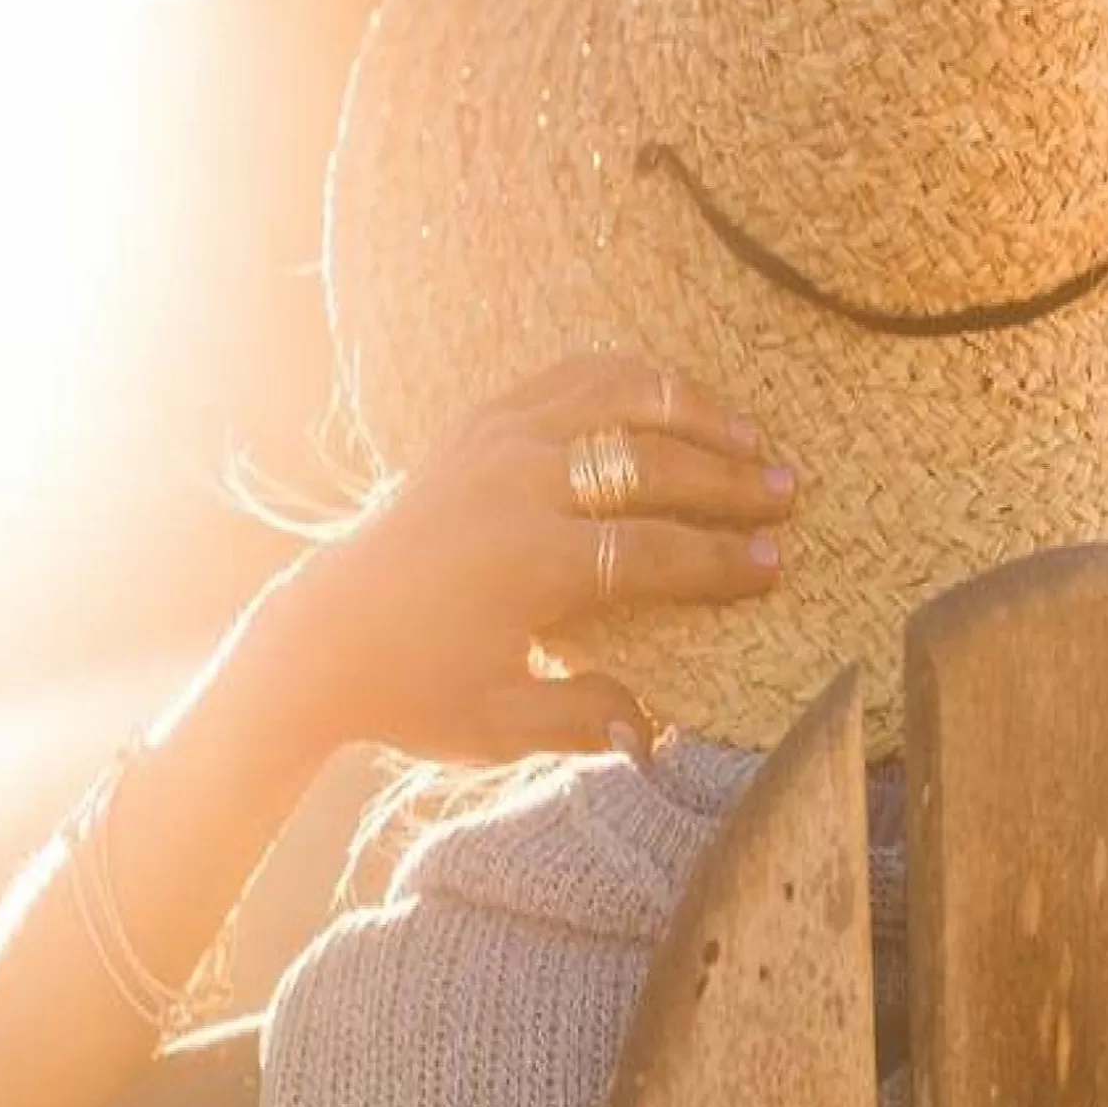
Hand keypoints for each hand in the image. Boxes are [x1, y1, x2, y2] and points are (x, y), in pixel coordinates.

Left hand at [293, 354, 793, 761]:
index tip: (776, 564)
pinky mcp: (478, 422)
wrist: (320, 635)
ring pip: (616, 398)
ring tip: (745, 433)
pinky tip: (665, 393)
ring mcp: (495, 440)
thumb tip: (662, 729)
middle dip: (728, 480)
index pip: (654, 551)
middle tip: (786, 492)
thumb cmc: (412, 687)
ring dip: (690, 411)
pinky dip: (625, 377)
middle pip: (650, 464)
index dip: (722, 561)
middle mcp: (516, 483)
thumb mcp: (498, 724)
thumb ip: (585, 719)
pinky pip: (567, 377)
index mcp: (527, 559)